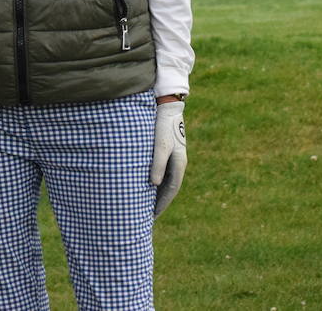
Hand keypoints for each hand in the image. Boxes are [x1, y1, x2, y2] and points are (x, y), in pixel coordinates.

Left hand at [151, 99, 186, 216]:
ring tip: (143, 202)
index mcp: (179, 164)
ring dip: (155, 192)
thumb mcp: (160, 146)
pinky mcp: (165, 150)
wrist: (166, 106)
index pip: (171, 190)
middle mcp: (177, 162)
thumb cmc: (162, 126)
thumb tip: (154, 185)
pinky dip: (152, 179)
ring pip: (164, 179)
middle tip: (147, 215)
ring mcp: (172, 156)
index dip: (162, 204)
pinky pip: (159, 170)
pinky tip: (142, 182)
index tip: (152, 216)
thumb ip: (158, 165)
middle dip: (159, 201)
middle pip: (168, 187)